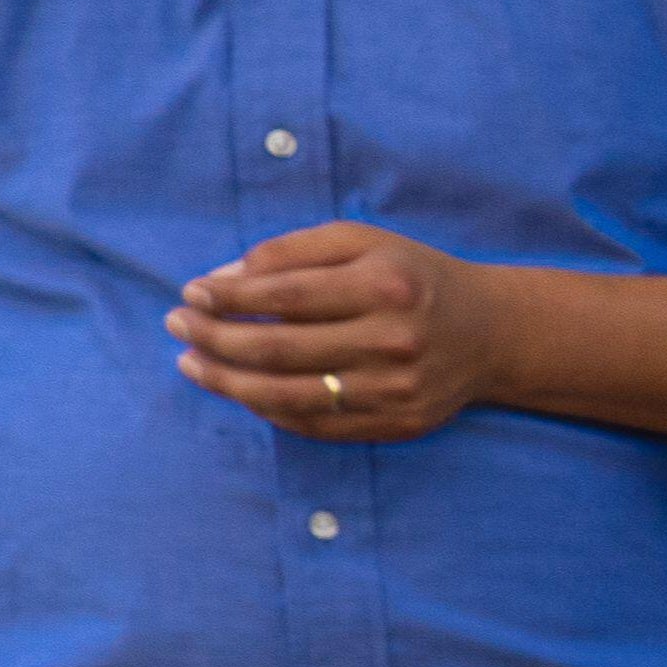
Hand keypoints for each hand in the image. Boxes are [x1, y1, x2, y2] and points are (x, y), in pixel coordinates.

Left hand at [175, 222, 507, 442]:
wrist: (491, 332)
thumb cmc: (410, 276)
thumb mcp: (360, 241)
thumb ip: (290, 252)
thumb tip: (220, 276)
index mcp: (383, 287)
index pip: (282, 296)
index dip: (226, 297)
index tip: (189, 293)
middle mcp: (392, 342)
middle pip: (278, 350)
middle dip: (213, 338)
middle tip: (175, 325)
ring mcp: (396, 391)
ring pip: (289, 396)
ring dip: (227, 382)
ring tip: (190, 363)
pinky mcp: (398, 424)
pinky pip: (315, 425)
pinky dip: (267, 410)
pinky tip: (239, 390)